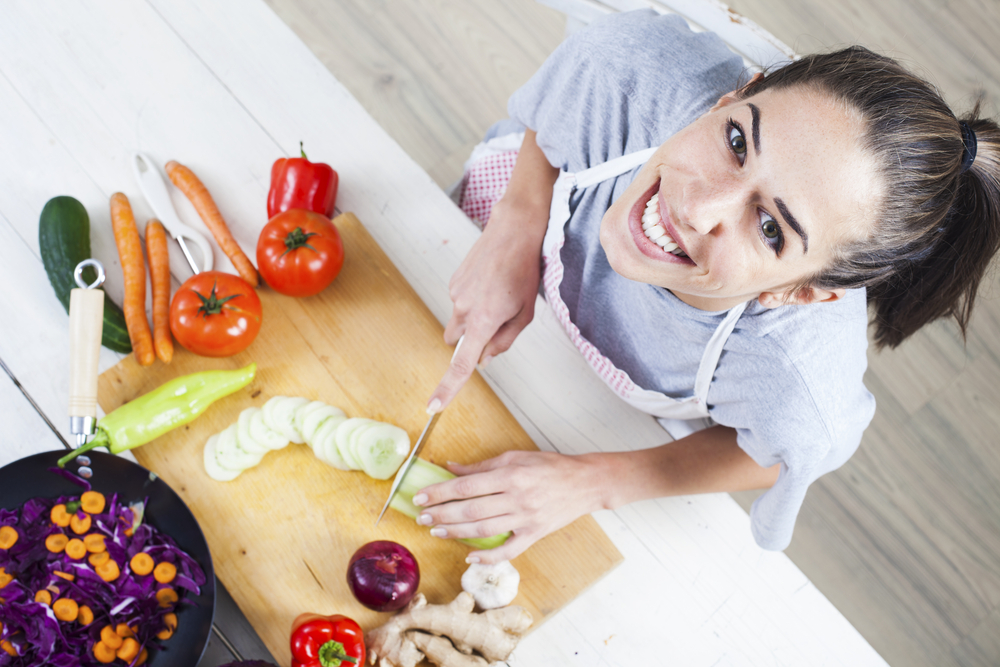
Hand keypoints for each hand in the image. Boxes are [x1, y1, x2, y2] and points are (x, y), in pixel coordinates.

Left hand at [412, 450, 606, 562]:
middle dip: (443, 514)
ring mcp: (526, 519)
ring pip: (484, 530)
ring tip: (436, 531)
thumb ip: (482, 466)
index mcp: (510, 475)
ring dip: (456, 532)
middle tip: (422, 517)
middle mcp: (517, 498)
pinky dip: (489, 558)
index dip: (441, 492)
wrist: (585, 483)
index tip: (421, 497)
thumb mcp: (516, 457)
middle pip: (471, 510)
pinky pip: (509, 550)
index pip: (467, 486)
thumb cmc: (550, 466)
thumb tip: (451, 469)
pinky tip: (470, 558)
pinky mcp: (535, 534)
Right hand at [427, 197, 546, 411]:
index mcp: (484, 321)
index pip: (462, 364)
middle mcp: (464, 309)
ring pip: (460, 322)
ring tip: (498, 294)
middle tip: (497, 321)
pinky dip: (472, 301)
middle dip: (470, 341)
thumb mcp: (525, 313)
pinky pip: (460, 303)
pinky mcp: (454, 282)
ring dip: (474, 319)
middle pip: (458, 342)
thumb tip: (485, 359)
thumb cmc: (525, 272)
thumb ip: (504, 340)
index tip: (433, 407)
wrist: (513, 231)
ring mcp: (455, 294)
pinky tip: (490, 282)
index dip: (448, 388)